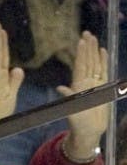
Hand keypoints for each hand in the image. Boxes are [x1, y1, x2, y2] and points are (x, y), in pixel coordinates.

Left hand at [57, 31, 107, 160]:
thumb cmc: (78, 123)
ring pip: (95, 64)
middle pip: (87, 62)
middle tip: (87, 33)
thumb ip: (68, 99)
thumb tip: (60, 88)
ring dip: (95, 52)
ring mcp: (94, 85)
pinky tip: (103, 52)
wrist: (89, 132)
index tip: (81, 41)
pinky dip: (104, 62)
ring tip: (94, 38)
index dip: (81, 54)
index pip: (80, 66)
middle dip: (87, 48)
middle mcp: (85, 83)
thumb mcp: (71, 111)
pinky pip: (104, 72)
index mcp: (77, 86)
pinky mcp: (103, 89)